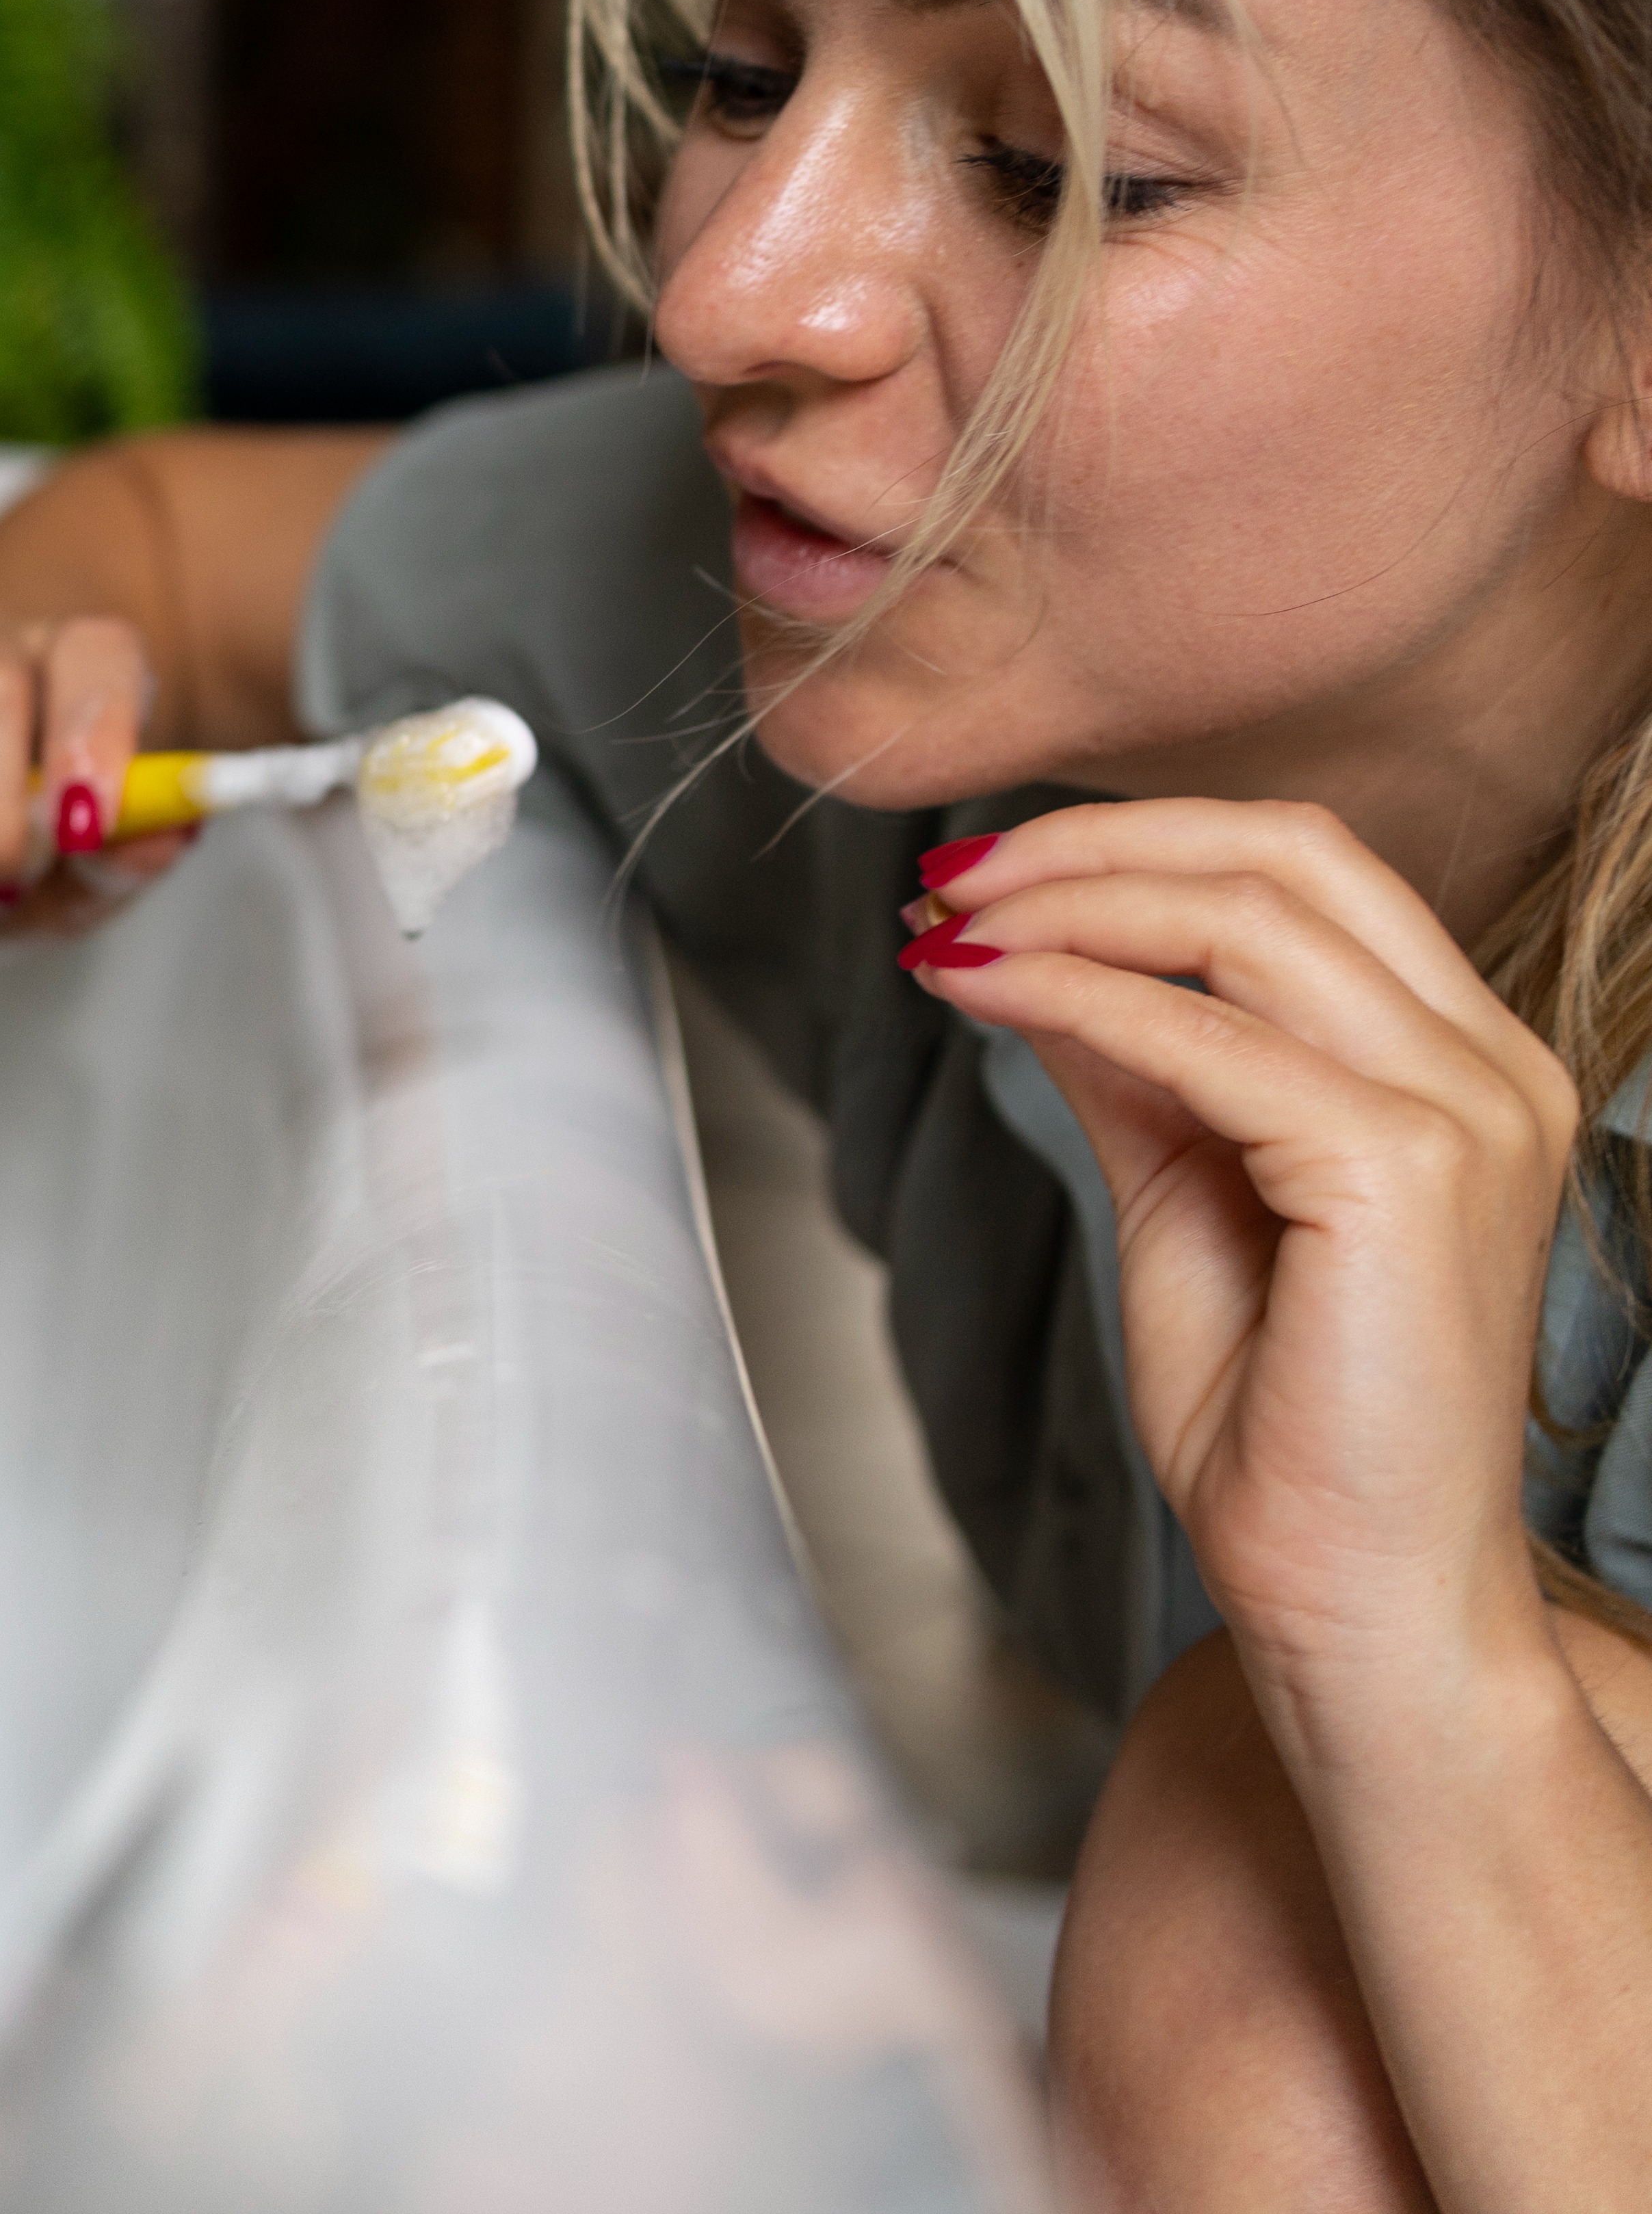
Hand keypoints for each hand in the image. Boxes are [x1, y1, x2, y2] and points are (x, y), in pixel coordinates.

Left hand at [908, 802, 1577, 1705]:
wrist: (1350, 1592)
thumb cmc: (1280, 1424)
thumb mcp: (1186, 1194)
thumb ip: (1140, 1068)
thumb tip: (1037, 956)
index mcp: (1462, 1063)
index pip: (1305, 870)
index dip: (1132, 843)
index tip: (981, 876)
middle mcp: (1492, 1070)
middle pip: (1287, 855)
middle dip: (1090, 843)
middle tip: (946, 879)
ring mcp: (1466, 1115)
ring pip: (1246, 918)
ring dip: (1066, 902)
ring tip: (944, 928)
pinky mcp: (1404, 1174)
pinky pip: (1204, 1038)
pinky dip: (1071, 993)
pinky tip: (979, 993)